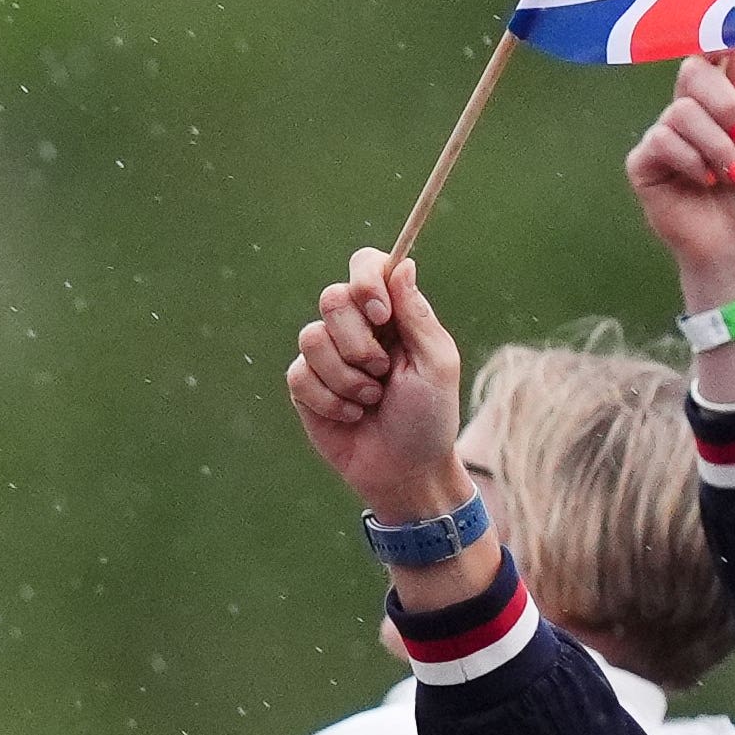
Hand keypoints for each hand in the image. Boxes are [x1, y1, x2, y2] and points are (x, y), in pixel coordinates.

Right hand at [286, 250, 471, 528]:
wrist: (404, 471)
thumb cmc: (429, 418)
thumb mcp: (436, 364)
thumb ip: (417, 315)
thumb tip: (403, 264)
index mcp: (393, 315)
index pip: (367, 266)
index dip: (366, 281)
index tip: (381, 315)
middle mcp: (357, 328)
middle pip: (332, 298)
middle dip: (358, 342)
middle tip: (381, 372)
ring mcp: (328, 356)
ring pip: (311, 338)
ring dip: (346, 378)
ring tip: (370, 400)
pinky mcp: (305, 386)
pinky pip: (299, 375)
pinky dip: (329, 400)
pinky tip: (350, 416)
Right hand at [622, 53, 734, 308]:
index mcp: (712, 106)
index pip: (707, 61)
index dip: (714, 46)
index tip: (729, 39)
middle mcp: (683, 116)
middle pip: (691, 72)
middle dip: (722, 100)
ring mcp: (660, 138)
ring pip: (680, 112)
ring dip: (715, 145)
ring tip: (727, 174)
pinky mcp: (641, 164)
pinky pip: (662, 141)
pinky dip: (691, 161)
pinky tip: (702, 182)